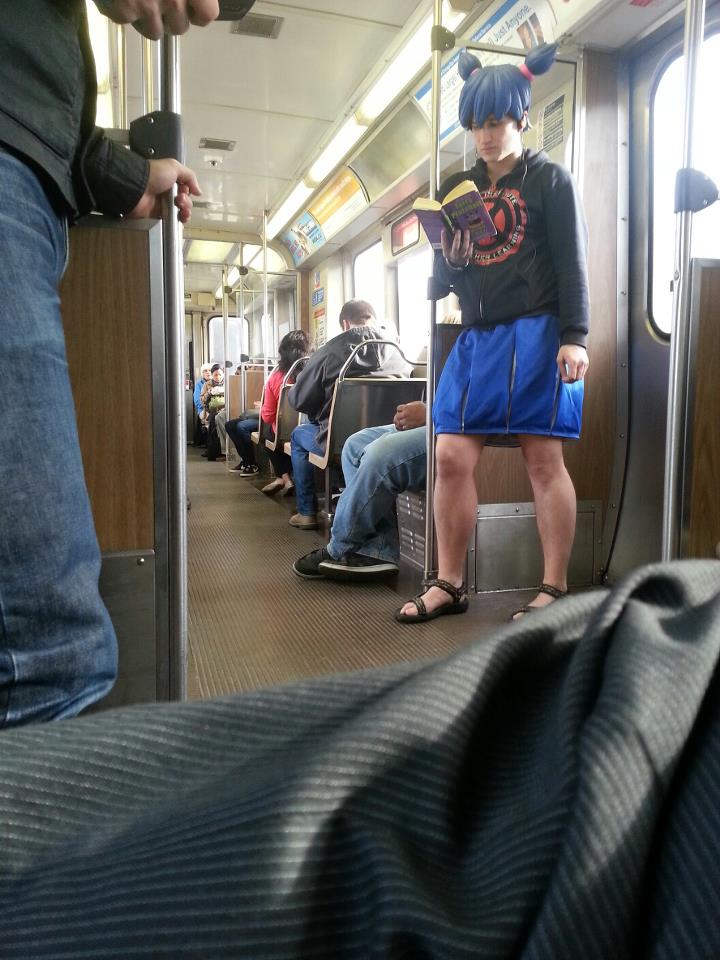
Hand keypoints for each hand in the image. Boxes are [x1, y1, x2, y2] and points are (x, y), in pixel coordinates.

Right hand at [94, 1, 218, 39]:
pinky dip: (121, 10)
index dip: (197, 13)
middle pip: (179, 28)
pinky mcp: (124, 10)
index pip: (206, 14)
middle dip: (170, 18)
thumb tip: (194, 2)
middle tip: (159, 0)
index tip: (191, 10)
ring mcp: (147, 6)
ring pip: (154, 32)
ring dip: (147, 20)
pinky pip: (126, 21)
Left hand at [127, 158, 200, 223]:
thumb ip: (190, 176)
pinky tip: (182, 217)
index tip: (185, 190)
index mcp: (170, 178)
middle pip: (185, 200)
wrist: (137, 188)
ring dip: (186, 210)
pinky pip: (174, 219)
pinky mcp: (160, 214)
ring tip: (181, 208)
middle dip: (187, 200)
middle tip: (180, 198)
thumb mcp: (174, 167)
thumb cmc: (154, 174)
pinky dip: (180, 219)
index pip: (185, 187)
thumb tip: (198, 191)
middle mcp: (167, 191)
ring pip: (182, 210)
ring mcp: (163, 203)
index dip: (188, 190)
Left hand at [394, 401, 426, 430]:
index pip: (398, 408)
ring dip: (399, 423)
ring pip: (398, 423)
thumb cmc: (425, 409)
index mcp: (406, 407)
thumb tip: (406, 407)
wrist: (431, 415)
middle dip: (398, 417)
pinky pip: (403, 428)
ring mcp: (407, 421)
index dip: (399, 410)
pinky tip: (404, 427)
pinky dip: (403, 428)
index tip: (401, 411)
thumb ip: (409, 405)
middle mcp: (405, 414)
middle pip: (396, 416)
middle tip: (399, 418)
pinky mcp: (410, 427)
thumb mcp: (416, 403)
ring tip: (400, 423)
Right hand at [441, 227, 471, 266]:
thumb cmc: (451, 252)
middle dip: (457, 238)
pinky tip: (471, 241)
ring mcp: (461, 256)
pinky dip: (471, 246)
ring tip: (466, 231)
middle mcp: (454, 254)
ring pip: (464, 248)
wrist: (457, 262)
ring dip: (466, 239)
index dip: (443, 237)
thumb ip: (446, 240)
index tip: (444, 230)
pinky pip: (470, 252)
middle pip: (455, 247)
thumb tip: (445, 229)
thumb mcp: (446, 248)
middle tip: (458, 230)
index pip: (444, 244)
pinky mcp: (467, 257)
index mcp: (447, 252)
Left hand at [557, 344, 588, 382]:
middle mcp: (581, 363)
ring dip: (575, 378)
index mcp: (573, 362)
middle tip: (566, 378)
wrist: (574, 342)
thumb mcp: (560, 360)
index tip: (564, 379)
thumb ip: (562, 370)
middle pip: (578, 378)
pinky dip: (579, 374)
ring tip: (570, 375)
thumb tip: (564, 379)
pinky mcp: (587, 363)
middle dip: (572, 380)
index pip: (573, 377)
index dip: (568, 380)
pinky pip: (583, 373)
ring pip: (581, 377)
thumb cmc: (566, 350)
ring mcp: (585, 363)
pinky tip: (574, 371)